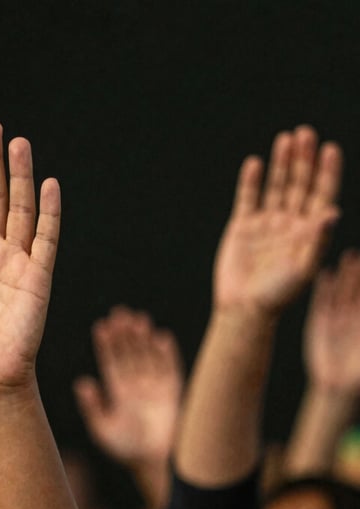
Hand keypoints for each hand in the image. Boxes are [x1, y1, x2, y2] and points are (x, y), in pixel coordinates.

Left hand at [74, 307, 181, 468]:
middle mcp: (137, 387)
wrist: (157, 464)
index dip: (107, 345)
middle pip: (130, 354)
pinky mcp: (174, 393)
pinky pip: (170, 368)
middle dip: (125, 334)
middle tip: (120, 313)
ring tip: (138, 319)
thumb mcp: (103, 429)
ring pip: (148, 356)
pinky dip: (167, 353)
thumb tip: (81, 383)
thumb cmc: (128, 450)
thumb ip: (92, 407)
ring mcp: (156, 388)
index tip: (102, 326)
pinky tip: (161, 337)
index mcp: (118, 394)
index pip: (111, 363)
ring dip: (144, 338)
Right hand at [214, 125, 341, 316]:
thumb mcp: (304, 268)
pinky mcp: (242, 227)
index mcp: (309, 232)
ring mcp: (266, 224)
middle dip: (303, 159)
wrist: (244, 308)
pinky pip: (248, 198)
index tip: (330, 149)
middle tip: (306, 134)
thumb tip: (332, 212)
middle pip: (299, 184)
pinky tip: (256, 163)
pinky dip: (252, 181)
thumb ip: (318, 240)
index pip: (322, 194)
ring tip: (286, 138)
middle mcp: (289, 223)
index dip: (327, 172)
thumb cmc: (278, 295)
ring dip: (281, 163)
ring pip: (276, 186)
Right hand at [304, 250, 359, 392]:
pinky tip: (325, 275)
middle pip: (357, 290)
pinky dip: (323, 289)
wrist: (337, 384)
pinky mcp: (319, 323)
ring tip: (349, 257)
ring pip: (341, 292)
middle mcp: (352, 317)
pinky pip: (321, 302)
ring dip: (345, 275)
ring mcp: (335, 318)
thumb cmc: (359, 369)